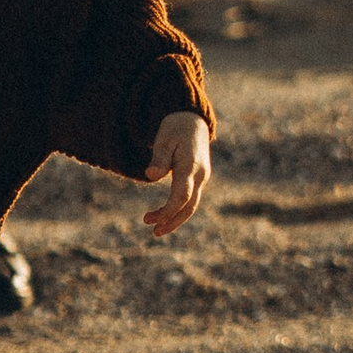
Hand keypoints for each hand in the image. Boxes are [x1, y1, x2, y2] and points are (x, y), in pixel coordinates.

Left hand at [141, 110, 210, 234]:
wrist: (192, 121)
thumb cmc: (175, 129)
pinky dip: (178, 210)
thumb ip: (158, 158)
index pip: (182, 195)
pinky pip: (190, 199)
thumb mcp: (163, 139)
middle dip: (172, 220)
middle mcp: (200, 175)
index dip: (168, 210)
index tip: (151, 218)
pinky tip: (165, 216)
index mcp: (191, 165)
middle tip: (153, 231)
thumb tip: (151, 176)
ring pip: (191, 205)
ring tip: (155, 228)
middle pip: (189, 205)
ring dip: (175, 218)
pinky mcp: (198, 179)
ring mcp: (202, 178)